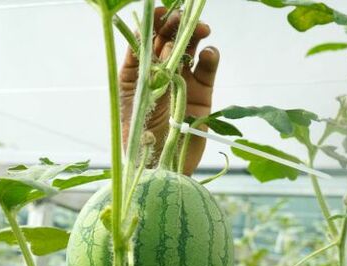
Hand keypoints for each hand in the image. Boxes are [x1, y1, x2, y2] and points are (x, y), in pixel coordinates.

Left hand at [119, 7, 218, 175]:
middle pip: (168, 42)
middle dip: (176, 26)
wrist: (162, 170)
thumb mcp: (136, 101)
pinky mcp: (202, 95)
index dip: (152, 25)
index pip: (144, 42)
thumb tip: (161, 44)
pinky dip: (210, 58)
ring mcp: (181, 84)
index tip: (161, 12)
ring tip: (202, 31)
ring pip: (190, 51)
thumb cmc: (139, 140)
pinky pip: (207, 70)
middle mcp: (158, 77)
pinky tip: (209, 55)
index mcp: (136, 76)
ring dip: (196, 37)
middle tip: (184, 18)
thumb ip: (148, 70)